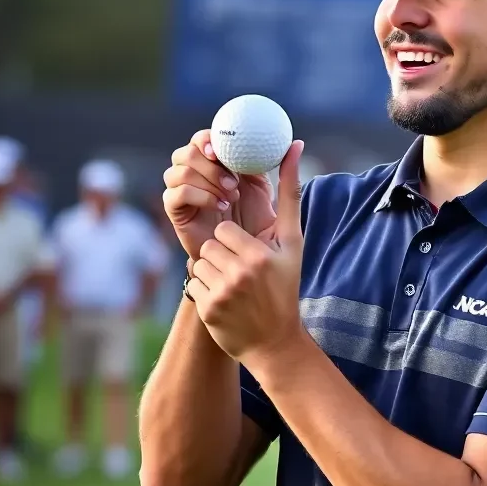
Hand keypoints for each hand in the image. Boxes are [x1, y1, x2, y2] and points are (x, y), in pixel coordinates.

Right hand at [162, 129, 276, 260]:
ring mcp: (182, 191)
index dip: (208, 138)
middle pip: (185, 152)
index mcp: (212, 164)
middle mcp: (193, 174)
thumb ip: (272, 167)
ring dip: (207, 181)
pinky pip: (177, 194)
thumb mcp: (265, 191)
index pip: (201, 139)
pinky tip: (220, 206)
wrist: (242, 257)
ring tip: (231, 197)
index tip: (223, 150)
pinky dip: (200, 196)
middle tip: (234, 181)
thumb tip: (296, 144)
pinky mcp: (176, 210)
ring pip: (178, 171)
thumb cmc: (253, 223)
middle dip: (208, 163)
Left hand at [187, 141, 304, 362]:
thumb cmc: (285, 285)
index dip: (235, 241)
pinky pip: (193, 283)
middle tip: (243, 274)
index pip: (225, 231)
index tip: (250, 256)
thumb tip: (293, 145)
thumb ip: (289, 193)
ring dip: (213, 271)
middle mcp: (239, 275)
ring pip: (200, 263)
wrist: (275, 341)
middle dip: (223, 255)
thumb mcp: (292, 242)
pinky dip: (205, 289)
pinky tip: (226, 301)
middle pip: (210, 246)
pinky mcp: (208, 310)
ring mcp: (221, 294)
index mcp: (258, 257)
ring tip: (236, 287)